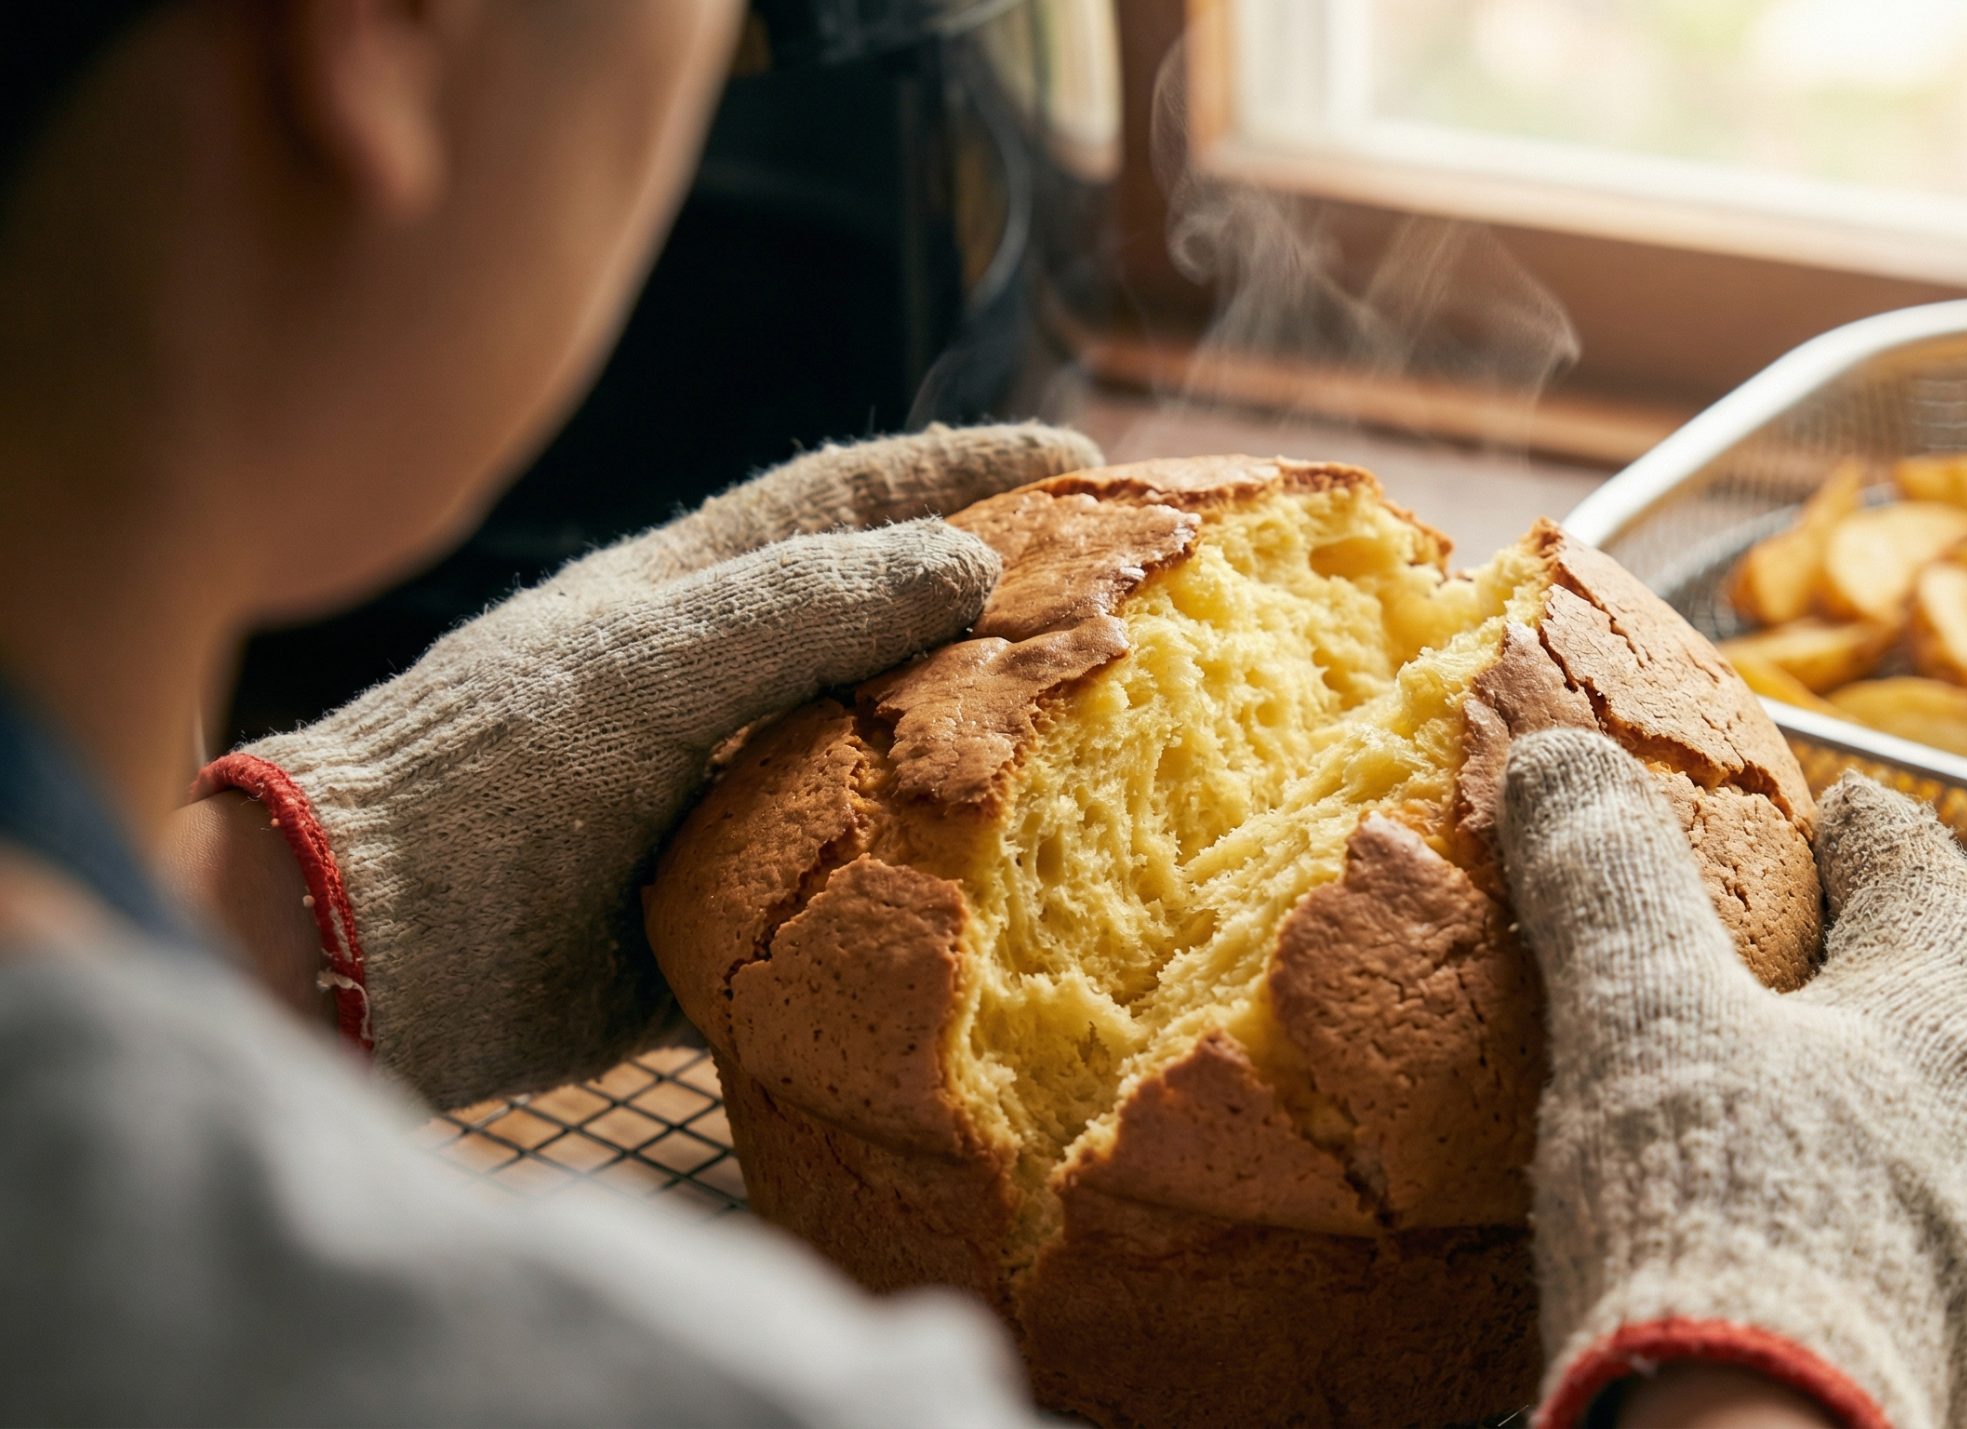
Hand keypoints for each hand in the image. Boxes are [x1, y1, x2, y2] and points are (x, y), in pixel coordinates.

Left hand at [191, 422, 1100, 1105]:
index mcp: (692, 598)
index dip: (965, 470)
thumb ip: (803, 609)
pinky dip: (920, 904)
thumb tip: (968, 563)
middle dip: (1005, 619)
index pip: (850, 502)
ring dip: (981, 768)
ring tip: (1112, 765)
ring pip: (881, 770)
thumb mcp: (647, 665)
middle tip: (1134, 618)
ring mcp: (723, 805)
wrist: (361, 947)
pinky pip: (845, 902)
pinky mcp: (720, 922)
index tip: (1083, 459)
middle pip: (889, 637)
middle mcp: (721, 692)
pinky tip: (1014, 909)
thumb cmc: (488, 774)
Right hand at [1498, 730, 1966, 1428]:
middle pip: (1934, 1018)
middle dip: (1855, 972)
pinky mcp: (1925, 1359)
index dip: (1877, 834)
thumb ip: (1605, 880)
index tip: (1837, 808)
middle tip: (1773, 943)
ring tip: (1741, 1090)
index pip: (1933, 886)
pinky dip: (1817, 1203)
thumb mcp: (1642, 1017)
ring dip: (1839, 1096)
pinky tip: (1740, 1232)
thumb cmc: (1721, 1219)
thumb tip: (1562, 759)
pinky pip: (1878, 1244)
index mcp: (1946, 1032)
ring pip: (1915, 1140)